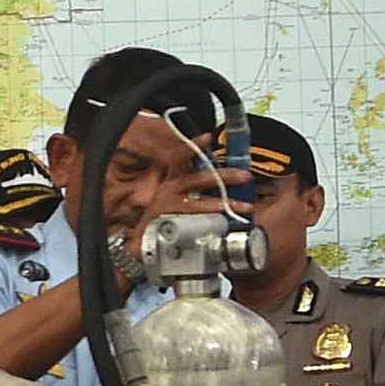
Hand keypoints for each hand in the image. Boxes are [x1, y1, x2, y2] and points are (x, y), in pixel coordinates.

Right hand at [111, 137, 254, 289]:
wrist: (139, 248)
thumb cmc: (159, 224)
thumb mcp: (174, 201)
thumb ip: (193, 192)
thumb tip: (221, 185)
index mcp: (171, 182)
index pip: (181, 158)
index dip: (194, 146)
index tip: (209, 137)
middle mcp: (169, 190)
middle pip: (198, 177)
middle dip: (225, 176)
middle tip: (245, 176)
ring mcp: (169, 206)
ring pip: (200, 200)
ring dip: (225, 202)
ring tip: (245, 206)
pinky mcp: (170, 222)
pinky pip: (195, 219)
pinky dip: (211, 219)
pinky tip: (225, 219)